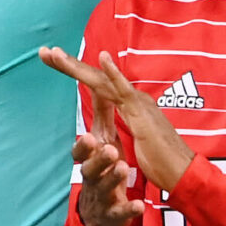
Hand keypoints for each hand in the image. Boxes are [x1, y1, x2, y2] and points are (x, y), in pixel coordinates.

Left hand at [39, 46, 193, 193]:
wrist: (182, 173)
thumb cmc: (162, 159)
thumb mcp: (138, 139)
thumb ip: (130, 124)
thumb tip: (124, 117)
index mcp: (129, 104)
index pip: (96, 83)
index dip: (74, 71)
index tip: (52, 61)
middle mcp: (132, 98)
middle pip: (95, 77)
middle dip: (68, 63)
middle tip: (44, 52)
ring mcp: (137, 103)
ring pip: (103, 79)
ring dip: (79, 66)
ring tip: (56, 54)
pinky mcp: (142, 113)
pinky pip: (125, 90)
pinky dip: (114, 73)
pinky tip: (103, 58)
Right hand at [45, 53, 147, 225]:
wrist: (103, 217)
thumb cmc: (103, 174)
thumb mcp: (102, 143)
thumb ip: (102, 116)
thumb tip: (98, 83)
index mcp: (90, 159)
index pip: (82, 148)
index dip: (82, 143)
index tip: (87, 136)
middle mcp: (93, 176)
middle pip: (90, 166)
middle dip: (95, 156)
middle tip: (103, 146)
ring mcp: (104, 195)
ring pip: (105, 186)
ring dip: (113, 177)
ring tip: (122, 167)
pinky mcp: (116, 213)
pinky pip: (122, 211)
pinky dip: (130, 208)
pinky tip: (140, 205)